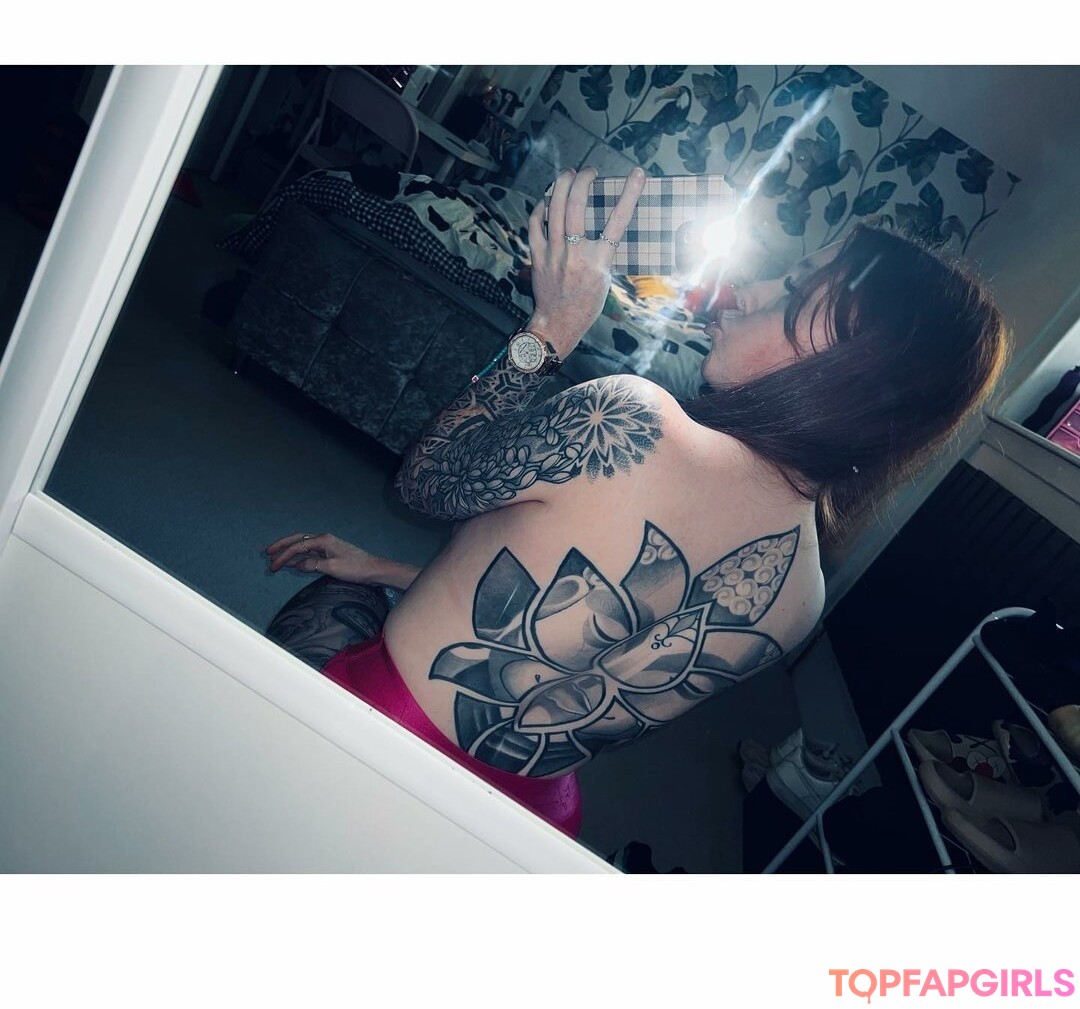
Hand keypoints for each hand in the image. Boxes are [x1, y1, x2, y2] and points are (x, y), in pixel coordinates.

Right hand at [265, 532, 384, 583]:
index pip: (297, 547)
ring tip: (276, 557)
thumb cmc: (355, 568)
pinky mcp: (331, 553)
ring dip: (290, 551)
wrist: (374, 569)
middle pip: (298, 540)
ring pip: (303, 546)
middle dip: (282, 546)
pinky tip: (294, 563)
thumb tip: (297, 565)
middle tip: (267, 553)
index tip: (272, 565)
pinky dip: (300, 557)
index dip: (283, 556)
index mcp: (323, 540)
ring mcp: (328, 546)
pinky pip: (310, 553)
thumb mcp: (332, 568)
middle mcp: (324, 540)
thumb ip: (313, 565)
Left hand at [526, 165, 645, 355]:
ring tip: (568, 174)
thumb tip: (606, 228)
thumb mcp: (605, 279)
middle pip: (578, 206)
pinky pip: (535, 224)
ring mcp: (554, 254)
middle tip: (588, 171)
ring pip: (555, 209)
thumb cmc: (586, 305)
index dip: (630, 194)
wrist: (558, 323)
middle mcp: (576, 254)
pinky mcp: (537, 257)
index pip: (618, 221)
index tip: (637, 174)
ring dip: (562, 185)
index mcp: (599, 261)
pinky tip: (547, 200)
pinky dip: (541, 208)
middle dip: (583, 180)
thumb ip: (604, 253)